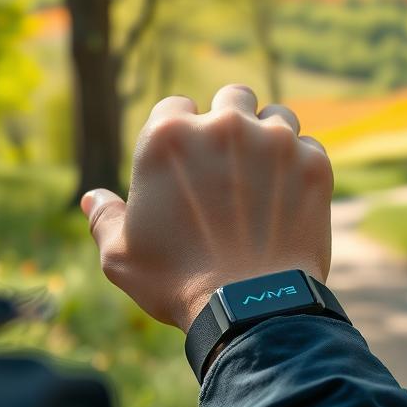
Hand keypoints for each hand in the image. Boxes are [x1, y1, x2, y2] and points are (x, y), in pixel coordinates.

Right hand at [81, 84, 333, 332]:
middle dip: (229, 120)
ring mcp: (274, 141)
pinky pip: (310, 148)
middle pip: (231, 97)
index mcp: (168, 138)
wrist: (252, 309)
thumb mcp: (121, 256)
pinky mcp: (314, 164)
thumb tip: (93, 199)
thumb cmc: (177, 283)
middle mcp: (222, 126)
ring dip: (269, 137)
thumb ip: (105, 219)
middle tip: (229, 160)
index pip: (174, 107)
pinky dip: (301, 166)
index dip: (180, 133)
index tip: (187, 161)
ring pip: (276, 116)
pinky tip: (289, 197)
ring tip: (264, 174)